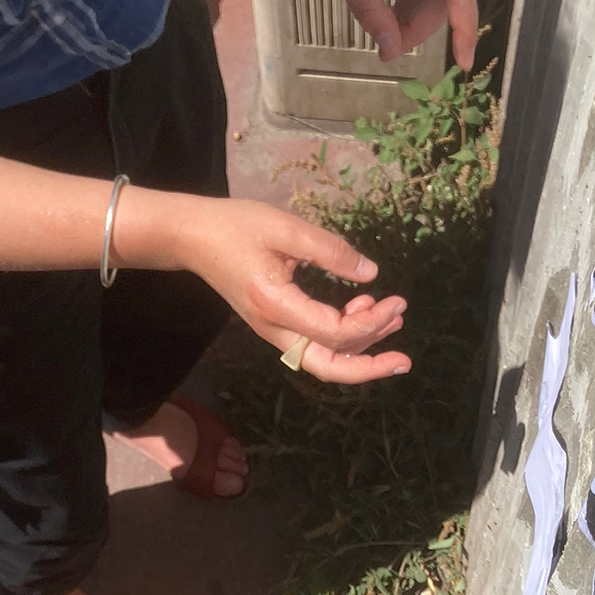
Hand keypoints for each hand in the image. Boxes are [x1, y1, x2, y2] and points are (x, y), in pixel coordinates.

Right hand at [152, 195, 412, 383]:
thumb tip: (371, 273)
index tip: (397, 301)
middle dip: (370, 365)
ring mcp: (273, 332)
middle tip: (404, 350)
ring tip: (390, 315)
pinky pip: (314, 344)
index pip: (334, 333)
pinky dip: (341, 336)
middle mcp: (274, 329)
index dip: (371, 325)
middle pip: (328, 368)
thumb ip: (330, 251)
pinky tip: (360, 309)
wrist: (191, 237)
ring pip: (323, 359)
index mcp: (276, 306)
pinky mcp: (276, 324)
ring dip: (360, 345)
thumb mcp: (286, 228)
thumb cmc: (235, 227)